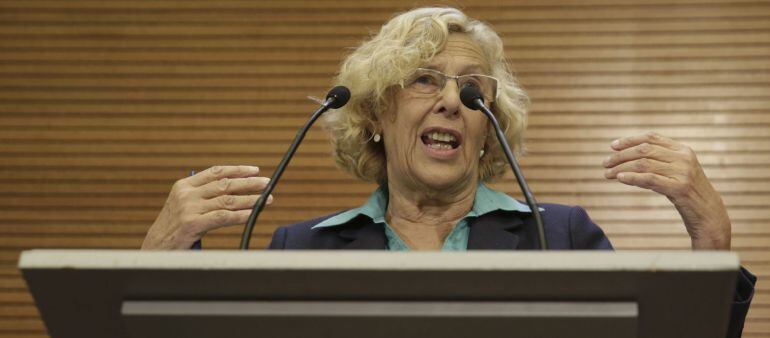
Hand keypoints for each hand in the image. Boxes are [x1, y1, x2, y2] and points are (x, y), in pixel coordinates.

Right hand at [141, 165, 272, 249]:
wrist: (155, 248)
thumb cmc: (175, 227)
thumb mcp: (185, 205)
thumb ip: (204, 195)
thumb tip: (235, 189)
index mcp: (184, 185)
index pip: (216, 172)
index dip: (237, 170)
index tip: (255, 170)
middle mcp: (186, 194)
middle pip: (224, 184)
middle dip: (249, 183)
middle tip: (267, 183)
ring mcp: (188, 208)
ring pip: (226, 200)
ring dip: (249, 199)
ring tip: (266, 199)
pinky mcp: (192, 224)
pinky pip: (222, 217)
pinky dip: (239, 215)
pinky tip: (252, 214)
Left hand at [603, 132, 730, 249]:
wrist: (708, 214)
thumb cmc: (687, 193)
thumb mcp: (675, 172)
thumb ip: (659, 161)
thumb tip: (627, 156)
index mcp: (682, 149)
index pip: (651, 138)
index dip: (630, 140)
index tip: (612, 146)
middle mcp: (683, 157)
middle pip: (644, 150)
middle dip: (620, 155)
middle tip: (605, 163)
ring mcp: (683, 172)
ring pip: (644, 164)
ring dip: (621, 168)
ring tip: (607, 174)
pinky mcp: (679, 188)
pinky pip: (650, 179)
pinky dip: (632, 177)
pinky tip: (620, 178)